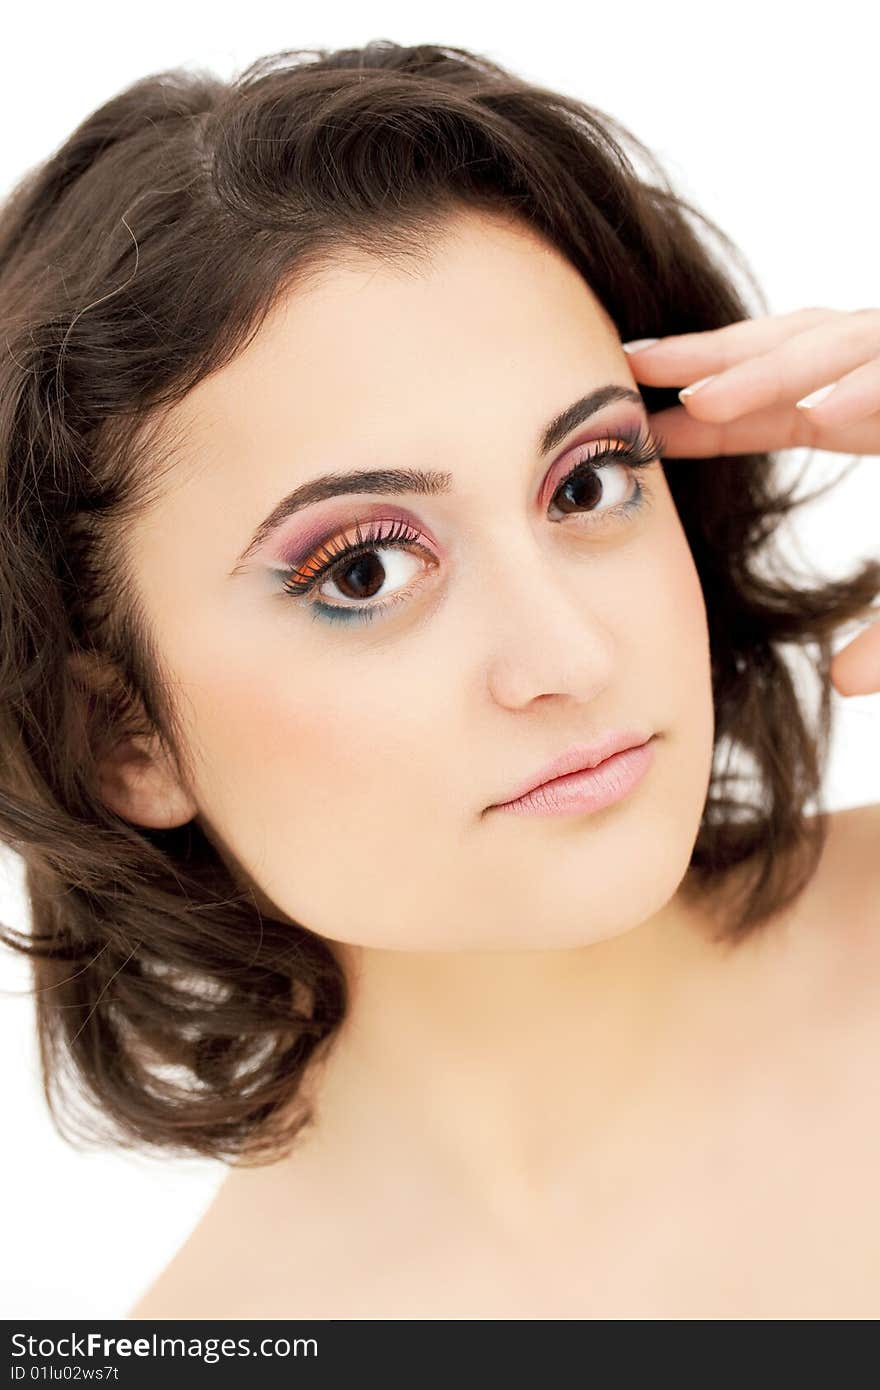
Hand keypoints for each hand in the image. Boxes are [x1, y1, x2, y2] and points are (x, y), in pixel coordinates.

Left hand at [622, 306, 879, 696]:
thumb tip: (839, 681)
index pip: (781, 407)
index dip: (713, 409)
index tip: (643, 423)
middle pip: (799, 355)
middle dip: (718, 359)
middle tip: (632, 369)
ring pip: (853, 347)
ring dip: (778, 371)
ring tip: (699, 398)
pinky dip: (870, 389)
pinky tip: (817, 415)